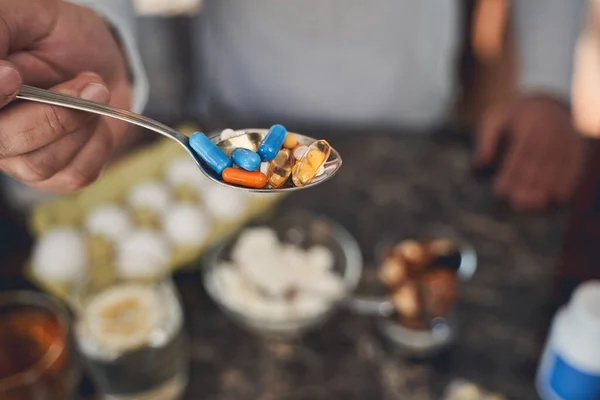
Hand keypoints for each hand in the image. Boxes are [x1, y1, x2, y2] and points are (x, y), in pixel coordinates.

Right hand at [0, 0, 132, 192]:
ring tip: (94, 92)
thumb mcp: (27, 17)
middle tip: (88, 84)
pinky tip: (96, 120)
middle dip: (53, 114)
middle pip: (4, 143)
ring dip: (81, 125)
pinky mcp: (56, 176)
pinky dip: (98, 144)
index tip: (12, 74)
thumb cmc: (57, 35)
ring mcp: (20, 159)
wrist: (101, 61)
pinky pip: (76, 173)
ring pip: (40, 163)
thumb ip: (0, 30)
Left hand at [474, 96, 584, 211]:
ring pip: (558, 165)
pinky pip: (575, 164)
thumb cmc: (512, 116)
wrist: (546, 102)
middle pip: (540, 160)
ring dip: (546, 187)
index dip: (511, 172)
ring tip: (533, 205)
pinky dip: (568, 181)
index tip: (500, 190)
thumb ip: (485, 138)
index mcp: (529, 120)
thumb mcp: (494, 118)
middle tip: (516, 202)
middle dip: (528, 183)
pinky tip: (557, 198)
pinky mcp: (577, 144)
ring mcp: (567, 135)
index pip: (520, 150)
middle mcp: (551, 127)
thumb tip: (480, 162)